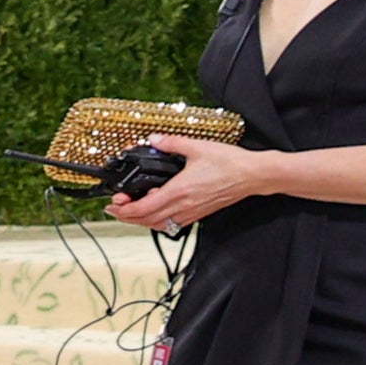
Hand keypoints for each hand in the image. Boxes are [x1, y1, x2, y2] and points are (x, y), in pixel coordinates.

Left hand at [108, 134, 275, 229]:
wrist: (253, 175)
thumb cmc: (230, 163)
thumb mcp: (197, 147)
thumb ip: (172, 143)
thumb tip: (154, 139)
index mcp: (178, 191)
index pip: (142, 208)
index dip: (123, 210)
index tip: (113, 205)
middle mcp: (182, 206)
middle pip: (145, 220)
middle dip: (126, 216)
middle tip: (115, 209)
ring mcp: (190, 213)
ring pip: (157, 225)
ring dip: (140, 221)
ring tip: (130, 212)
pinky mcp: (198, 214)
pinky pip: (171, 225)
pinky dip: (157, 222)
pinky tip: (154, 213)